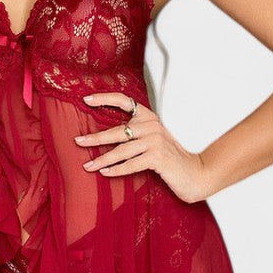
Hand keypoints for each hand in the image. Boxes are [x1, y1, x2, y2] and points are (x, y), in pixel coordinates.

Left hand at [74, 92, 215, 203]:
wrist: (195, 173)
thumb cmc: (170, 158)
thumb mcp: (153, 140)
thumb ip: (135, 134)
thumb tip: (106, 136)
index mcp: (148, 117)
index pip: (124, 101)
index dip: (104, 98)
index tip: (85, 100)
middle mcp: (151, 126)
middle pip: (117, 130)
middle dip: (95, 138)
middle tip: (78, 142)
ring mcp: (155, 142)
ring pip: (121, 150)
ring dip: (102, 159)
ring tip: (87, 166)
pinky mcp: (158, 158)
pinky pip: (131, 164)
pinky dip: (117, 170)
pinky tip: (105, 173)